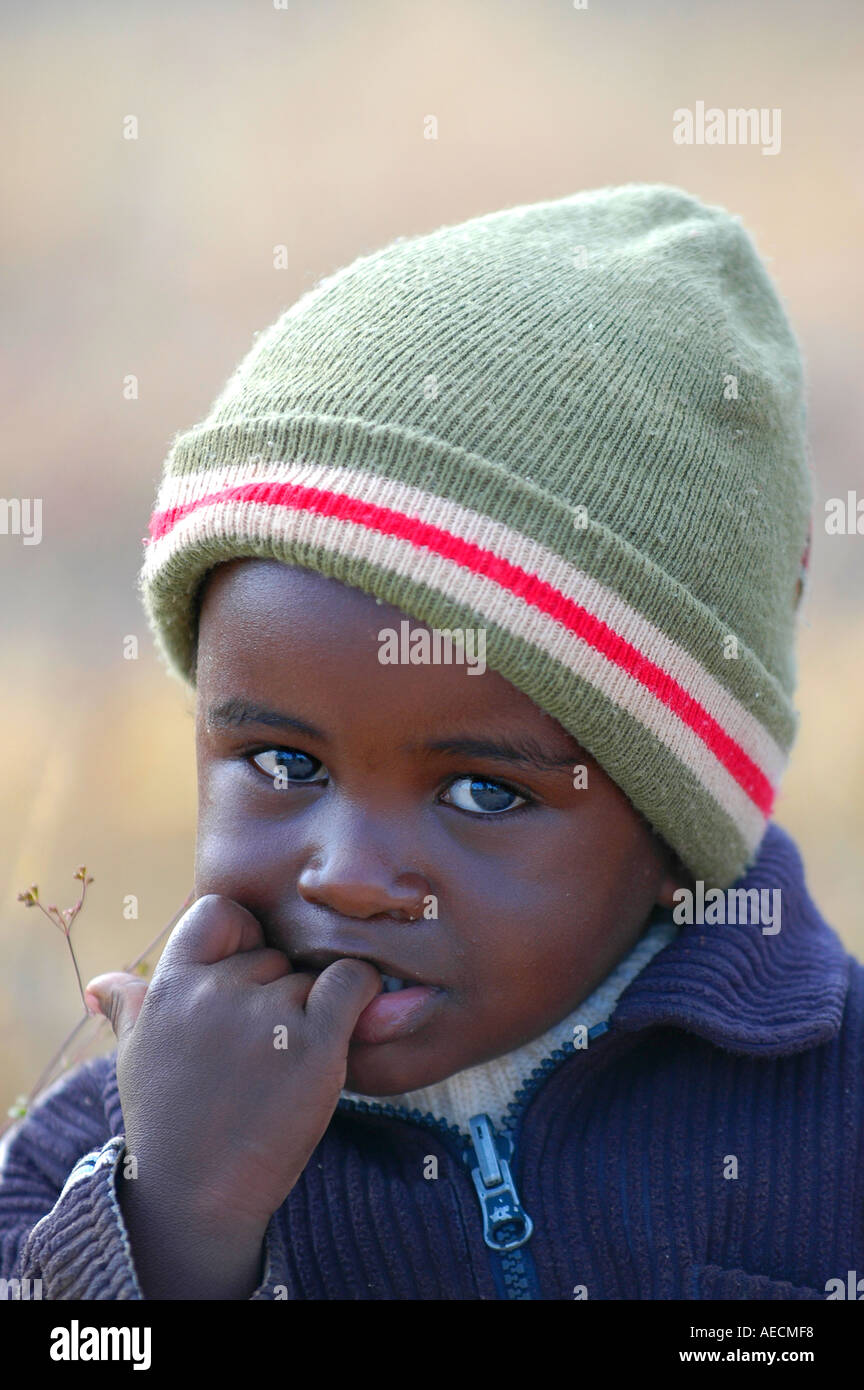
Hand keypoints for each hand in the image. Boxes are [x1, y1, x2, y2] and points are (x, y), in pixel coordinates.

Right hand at [85, 895, 380, 1295]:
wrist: (195, 1200)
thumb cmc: (168, 1125)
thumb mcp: (138, 1057)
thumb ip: (129, 1007)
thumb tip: (102, 983)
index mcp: (171, 986)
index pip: (218, 910)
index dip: (241, 933)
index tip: (246, 971)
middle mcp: (215, 992)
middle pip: (274, 953)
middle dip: (278, 988)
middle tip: (264, 1046)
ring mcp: (265, 1017)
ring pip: (311, 976)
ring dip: (313, 1009)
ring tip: (287, 1063)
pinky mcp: (313, 1046)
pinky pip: (352, 982)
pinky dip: (361, 992)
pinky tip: (353, 1019)